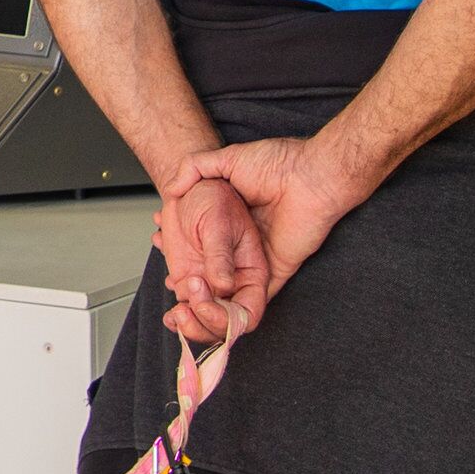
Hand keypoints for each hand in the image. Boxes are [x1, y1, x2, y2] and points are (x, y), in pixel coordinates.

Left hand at [153, 175, 269, 344]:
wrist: (189, 193)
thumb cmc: (213, 200)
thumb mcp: (217, 224)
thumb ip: (220, 255)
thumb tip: (223, 285)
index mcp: (252, 272)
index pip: (248, 312)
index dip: (227, 319)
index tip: (203, 306)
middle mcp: (235, 285)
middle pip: (226, 324)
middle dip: (204, 323)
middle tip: (185, 307)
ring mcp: (212, 286)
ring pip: (206, 322)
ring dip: (189, 324)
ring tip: (176, 313)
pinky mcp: (192, 283)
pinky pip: (188, 309)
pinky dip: (177, 317)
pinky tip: (170, 314)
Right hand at [174, 135, 377, 295]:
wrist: (311, 176)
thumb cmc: (279, 164)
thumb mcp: (227, 159)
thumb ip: (195, 167)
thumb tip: (171, 188)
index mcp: (235, 215)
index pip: (205, 239)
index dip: (184, 248)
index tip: (163, 249)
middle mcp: (246, 239)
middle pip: (216, 265)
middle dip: (193, 278)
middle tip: (170, 281)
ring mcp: (261, 256)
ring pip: (232, 286)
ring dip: (210, 297)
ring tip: (184, 301)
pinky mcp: (276, 269)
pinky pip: (255, 298)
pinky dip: (236, 310)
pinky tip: (214, 314)